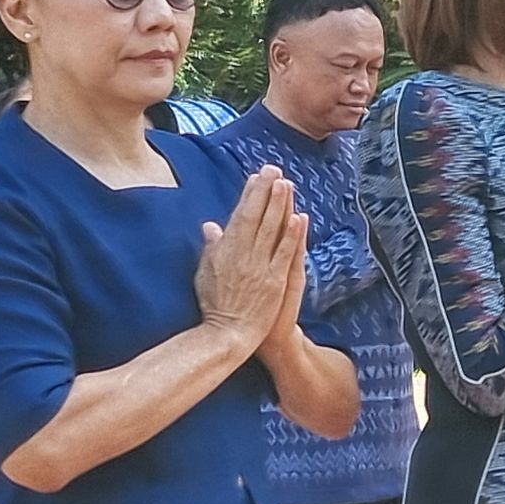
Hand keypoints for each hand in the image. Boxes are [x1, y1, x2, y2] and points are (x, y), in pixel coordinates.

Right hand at [197, 167, 306, 353]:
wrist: (228, 334)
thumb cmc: (215, 306)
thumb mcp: (205, 274)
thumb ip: (211, 248)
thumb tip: (211, 226)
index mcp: (225, 251)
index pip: (239, 216)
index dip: (249, 195)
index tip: (256, 177)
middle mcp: (243, 255)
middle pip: (256, 217)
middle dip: (265, 191)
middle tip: (274, 169)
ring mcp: (260, 267)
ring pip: (271, 230)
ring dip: (279, 205)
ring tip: (286, 183)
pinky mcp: (275, 280)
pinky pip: (285, 253)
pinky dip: (292, 234)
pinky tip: (299, 217)